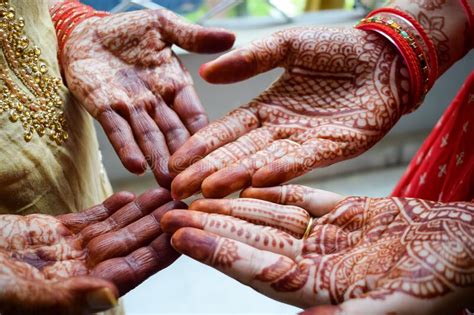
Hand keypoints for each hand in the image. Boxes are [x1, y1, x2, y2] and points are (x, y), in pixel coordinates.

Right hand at [0, 188, 184, 314]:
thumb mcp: (16, 294)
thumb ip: (63, 299)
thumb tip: (109, 298)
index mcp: (77, 293)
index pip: (130, 270)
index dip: (159, 252)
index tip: (184, 231)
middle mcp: (78, 273)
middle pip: (129, 245)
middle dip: (158, 225)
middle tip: (185, 203)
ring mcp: (66, 252)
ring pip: (114, 229)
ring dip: (142, 211)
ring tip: (167, 192)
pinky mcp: (52, 233)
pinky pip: (90, 219)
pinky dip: (112, 207)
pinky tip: (133, 194)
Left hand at [63, 9, 234, 187]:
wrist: (84, 30)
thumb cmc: (127, 29)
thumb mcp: (164, 26)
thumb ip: (195, 37)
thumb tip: (232, 39)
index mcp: (175, 85)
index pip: (194, 114)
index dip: (204, 134)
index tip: (218, 155)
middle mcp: (156, 102)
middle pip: (173, 134)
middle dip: (183, 158)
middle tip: (195, 182)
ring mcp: (131, 108)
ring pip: (147, 138)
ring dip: (158, 160)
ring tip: (168, 183)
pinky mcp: (103, 107)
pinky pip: (116, 130)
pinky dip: (126, 148)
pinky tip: (136, 166)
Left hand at [161, 185, 473, 313]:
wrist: (470, 250)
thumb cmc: (445, 282)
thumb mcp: (397, 308)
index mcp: (320, 290)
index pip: (255, 269)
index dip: (216, 252)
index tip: (179, 234)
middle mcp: (314, 265)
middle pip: (251, 242)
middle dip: (210, 226)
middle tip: (169, 210)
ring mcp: (326, 238)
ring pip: (268, 218)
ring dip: (232, 204)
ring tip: (196, 192)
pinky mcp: (343, 215)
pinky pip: (299, 198)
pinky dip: (270, 188)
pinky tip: (243, 178)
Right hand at [169, 27, 409, 198]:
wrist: (385, 54)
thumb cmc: (337, 47)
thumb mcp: (286, 46)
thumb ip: (249, 60)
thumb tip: (206, 70)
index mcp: (266, 108)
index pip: (226, 131)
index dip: (201, 146)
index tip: (176, 161)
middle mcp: (280, 131)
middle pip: (238, 152)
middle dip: (208, 171)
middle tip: (179, 189)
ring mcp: (305, 142)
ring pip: (264, 162)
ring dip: (237, 176)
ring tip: (209, 190)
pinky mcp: (334, 147)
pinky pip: (304, 160)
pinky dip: (282, 169)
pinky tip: (259, 178)